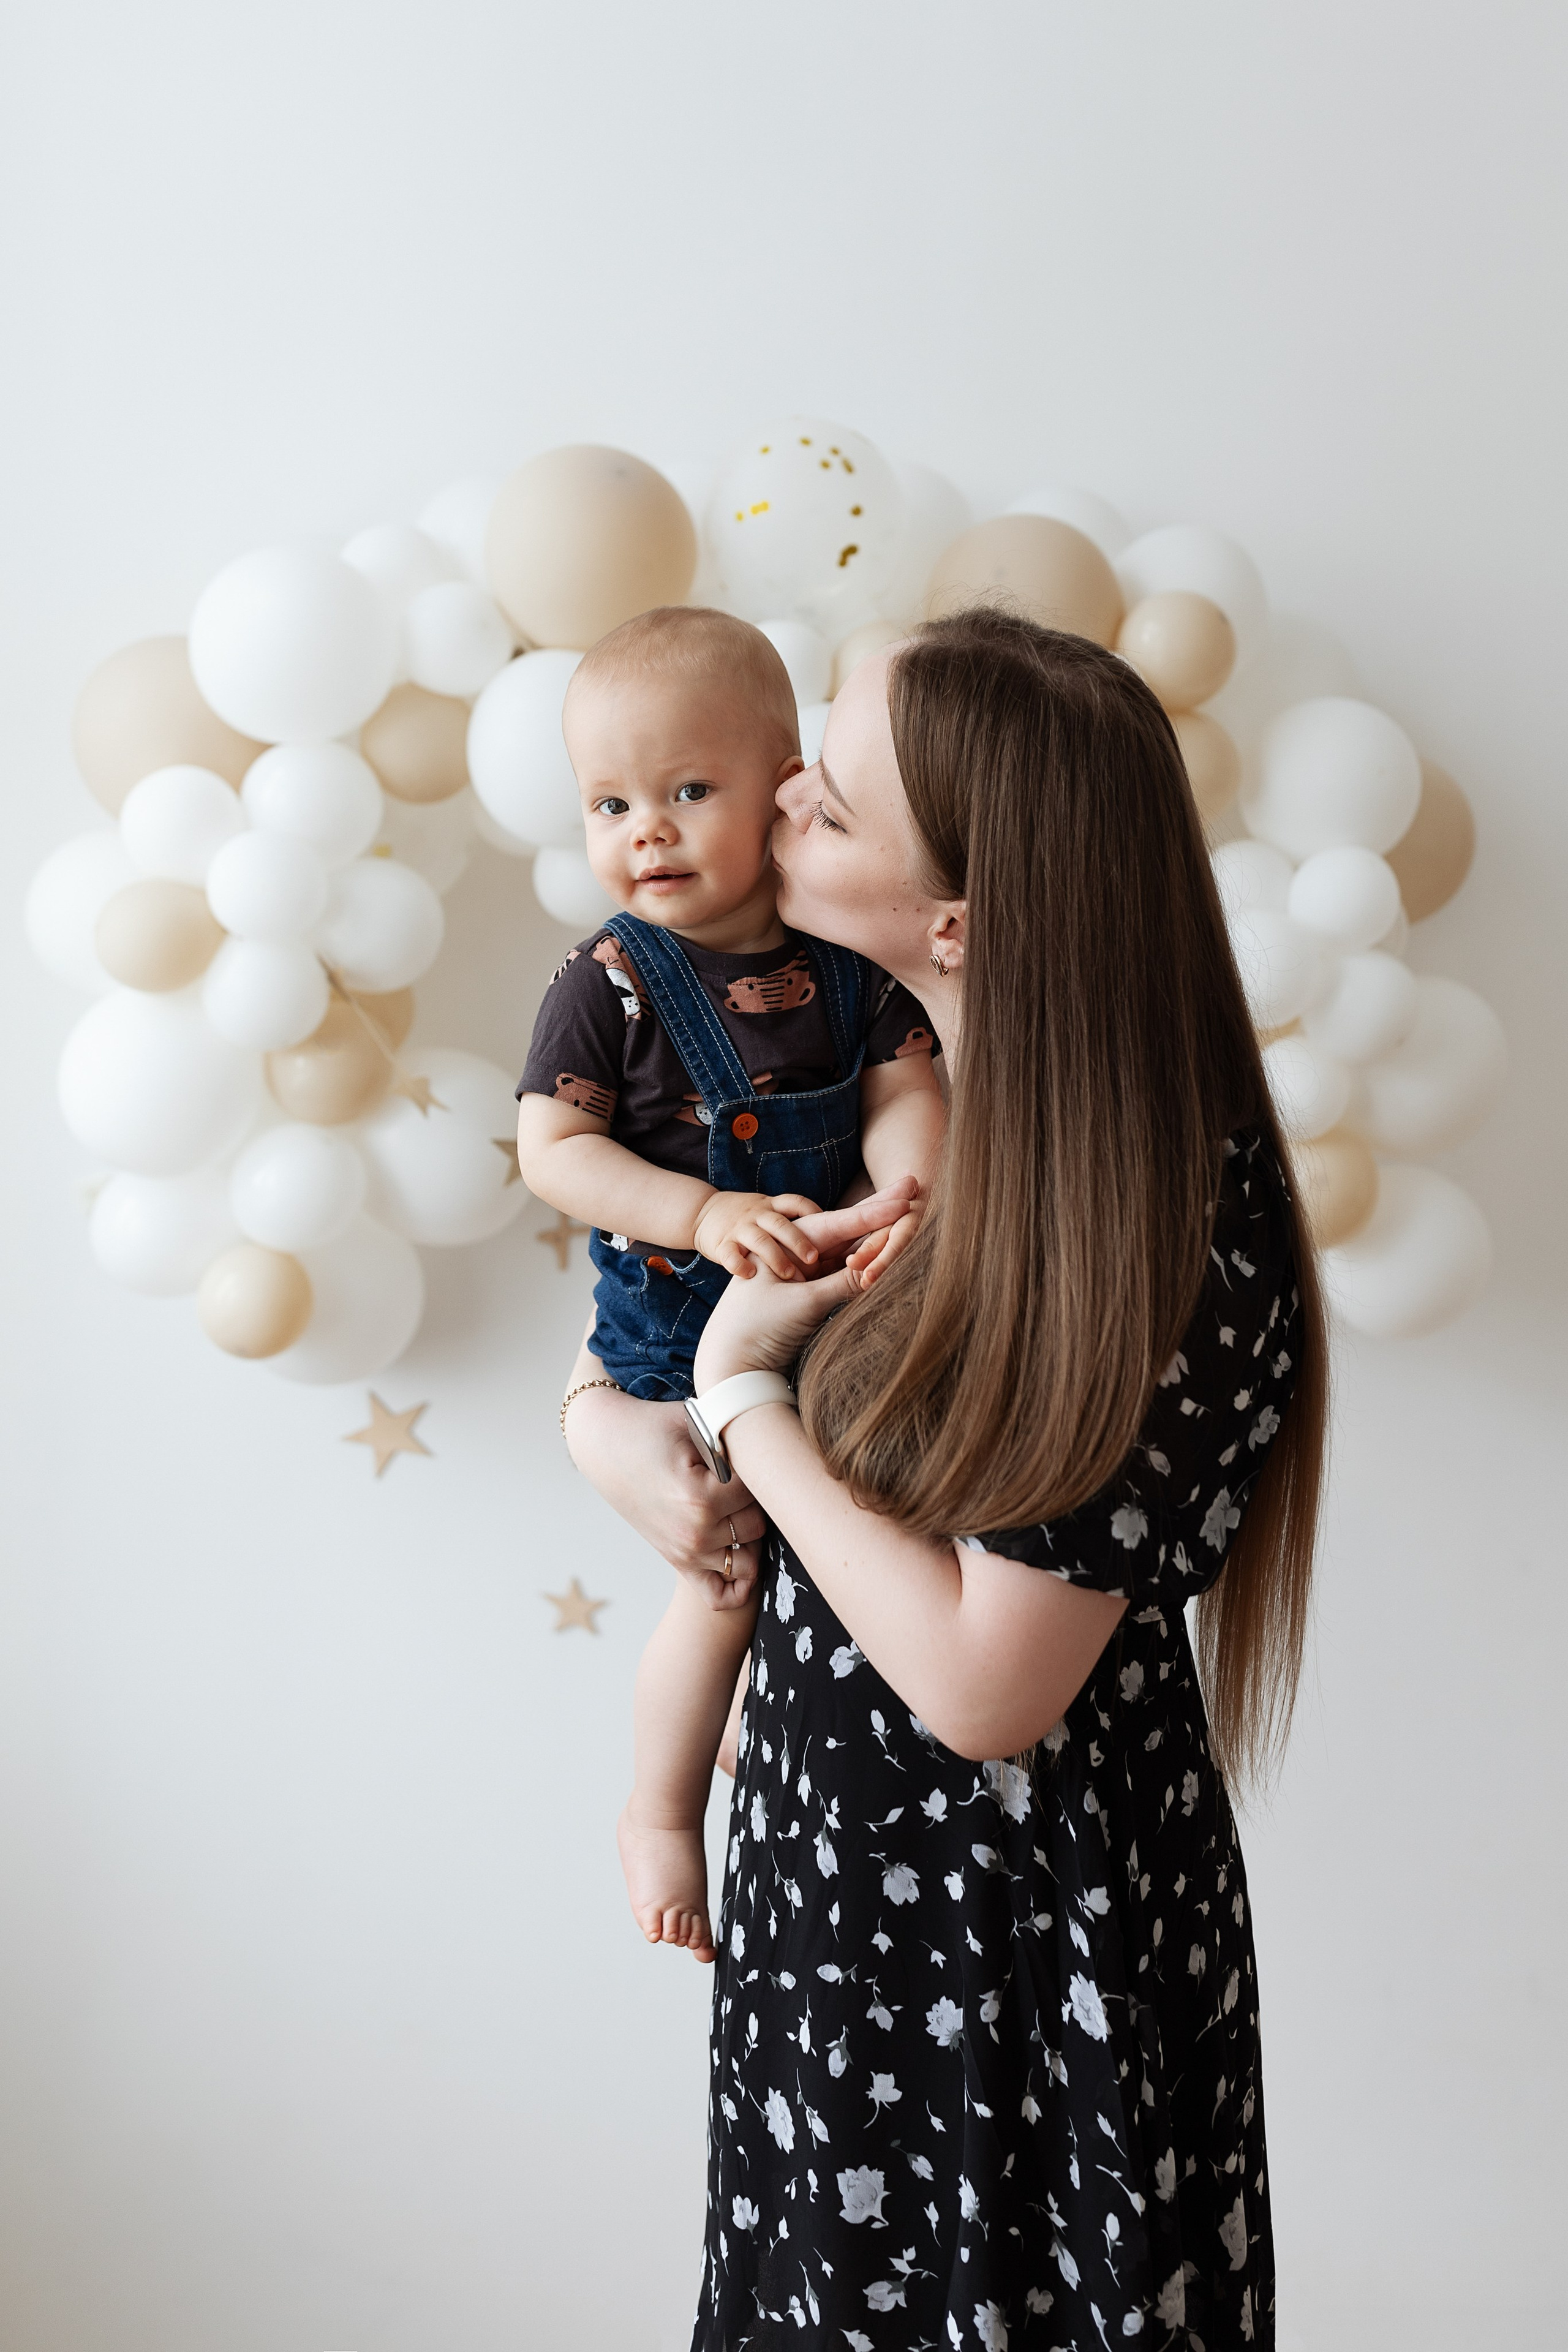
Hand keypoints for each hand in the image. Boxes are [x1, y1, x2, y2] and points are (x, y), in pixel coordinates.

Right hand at [565, 1388, 766, 1607]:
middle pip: (757, 1526)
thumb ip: (735, 1439)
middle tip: (738, 1477)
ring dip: (749, 1535)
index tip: (740, 1455)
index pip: (758, 1492)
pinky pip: (720, 1595)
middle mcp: (694, 1533)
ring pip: (748, 1560)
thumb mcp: (696, 1421)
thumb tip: (771, 1454)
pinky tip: (739, 1552)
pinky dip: (738, 1585)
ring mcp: (686, 1552)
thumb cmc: (652, 1427)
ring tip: (736, 1506)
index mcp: (700, 1498)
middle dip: (755, 1501)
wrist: (606, 1445)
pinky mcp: (678, 1562)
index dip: (755, 1468)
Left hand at [692, 1180, 917, 1389]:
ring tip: (907, 1210)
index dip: (875, 1214)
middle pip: (846, 1230)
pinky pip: (841, 1273)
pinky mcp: (807, 1292)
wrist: (730, 1363)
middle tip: (911, 1186)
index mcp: (787, 1243)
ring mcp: (804, 1271)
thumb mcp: (804, 1305)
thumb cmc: (757, 1329)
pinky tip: (886, 1248)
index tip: (904, 1201)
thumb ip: (842, 1285)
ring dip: (876, 1236)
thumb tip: (879, 1270)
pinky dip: (864, 1265)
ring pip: (847, 1251)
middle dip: (879, 1212)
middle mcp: (797, 1251)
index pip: (840, 1225)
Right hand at [693, 1188, 822, 1280]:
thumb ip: (790, 1223)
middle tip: (814, 1259)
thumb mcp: (767, 1212)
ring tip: (789, 1275)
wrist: (701, 1213)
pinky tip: (750, 1275)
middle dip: (798, 1241)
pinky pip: (731, 1255)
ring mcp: (739, 1229)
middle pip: (780, 1224)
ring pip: (759, 1241)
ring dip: (775, 1257)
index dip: (812, 1212)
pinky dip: (740, 1265)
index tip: (830, 1227)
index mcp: (770, 1206)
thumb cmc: (745, 1219)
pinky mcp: (721, 1244)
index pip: (795, 1202)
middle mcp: (756, 1215)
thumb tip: (829, 1241)